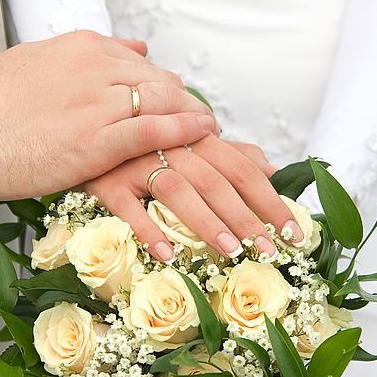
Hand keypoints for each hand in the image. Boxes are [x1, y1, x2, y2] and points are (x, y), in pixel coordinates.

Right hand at [0, 31, 215, 199]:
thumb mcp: (36, 61)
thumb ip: (85, 53)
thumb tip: (133, 45)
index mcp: (80, 46)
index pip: (138, 62)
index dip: (163, 85)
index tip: (176, 101)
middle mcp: (95, 67)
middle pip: (158, 80)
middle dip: (184, 101)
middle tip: (202, 119)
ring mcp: (98, 102)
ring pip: (163, 101)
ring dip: (192, 116)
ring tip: (212, 130)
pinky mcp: (97, 139)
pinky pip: (154, 129)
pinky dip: (184, 130)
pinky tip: (203, 133)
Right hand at [84, 135, 309, 261]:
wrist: (83, 122)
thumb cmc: (143, 140)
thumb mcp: (187, 140)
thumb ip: (228, 152)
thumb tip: (271, 166)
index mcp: (195, 137)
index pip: (242, 169)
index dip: (270, 199)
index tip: (293, 231)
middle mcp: (170, 145)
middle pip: (216, 181)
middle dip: (247, 217)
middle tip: (271, 251)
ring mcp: (136, 161)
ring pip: (178, 189)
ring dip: (206, 222)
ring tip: (230, 252)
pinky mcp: (105, 179)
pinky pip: (126, 205)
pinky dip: (147, 229)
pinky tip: (166, 254)